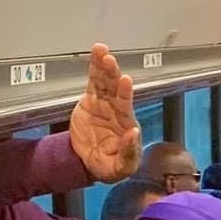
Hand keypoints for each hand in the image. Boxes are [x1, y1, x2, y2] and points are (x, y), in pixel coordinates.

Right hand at [70, 43, 140, 182]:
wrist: (87, 161)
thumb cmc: (109, 166)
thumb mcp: (120, 168)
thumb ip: (129, 153)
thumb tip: (133, 133)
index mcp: (126, 125)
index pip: (126, 108)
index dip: (125, 95)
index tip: (125, 81)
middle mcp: (117, 111)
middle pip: (116, 90)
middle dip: (113, 75)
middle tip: (111, 62)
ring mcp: (105, 103)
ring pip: (105, 81)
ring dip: (104, 66)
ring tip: (102, 51)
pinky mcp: (91, 99)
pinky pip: (94, 81)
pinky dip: (95, 67)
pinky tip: (97, 53)